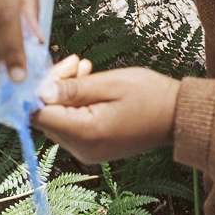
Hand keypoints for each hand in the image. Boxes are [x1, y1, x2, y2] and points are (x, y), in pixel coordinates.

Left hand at [35, 66, 180, 162]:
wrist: (178, 117)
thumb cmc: (150, 96)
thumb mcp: (109, 83)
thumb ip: (72, 89)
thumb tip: (40, 91)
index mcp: (85, 134)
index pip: (39, 115)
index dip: (36, 91)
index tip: (51, 68)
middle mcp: (82, 149)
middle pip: (47, 117)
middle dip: (53, 87)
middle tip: (74, 62)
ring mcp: (87, 151)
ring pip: (58, 119)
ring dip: (65, 93)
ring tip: (85, 69)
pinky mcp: (93, 148)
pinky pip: (72, 125)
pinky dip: (75, 105)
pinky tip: (89, 85)